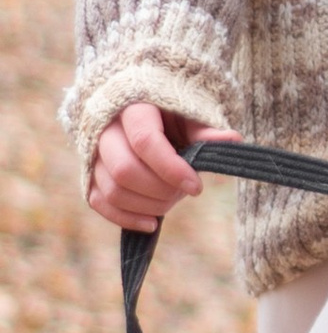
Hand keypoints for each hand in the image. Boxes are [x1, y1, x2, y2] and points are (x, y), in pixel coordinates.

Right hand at [89, 106, 205, 230]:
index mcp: (132, 108)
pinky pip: (98, 202)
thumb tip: (233, 140)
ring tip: (172, 201)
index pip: (145, 141)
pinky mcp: (89, 173)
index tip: (197, 187)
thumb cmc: (170, 113)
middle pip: (124, 170)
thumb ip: (205, 131)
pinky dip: (124, 218)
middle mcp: (105, 129)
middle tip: (184, 193)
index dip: (172, 169)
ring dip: (146, 206)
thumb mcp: (188, 115)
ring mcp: (93, 153)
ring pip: (111, 190)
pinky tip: (151, 224)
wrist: (138, 110)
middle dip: (160, 191)